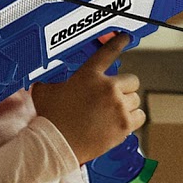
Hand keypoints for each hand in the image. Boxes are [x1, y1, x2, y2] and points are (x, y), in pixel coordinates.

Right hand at [31, 32, 144, 163]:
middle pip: (131, 80)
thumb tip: (43, 78)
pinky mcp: (124, 125)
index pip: (108, 52)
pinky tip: (121, 121)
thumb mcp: (44, 91)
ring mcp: (118, 106)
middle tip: (112, 97)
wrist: (57, 144)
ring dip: (127, 104)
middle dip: (123, 88)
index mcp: (89, 75)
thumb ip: (50, 80)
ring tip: (113, 112)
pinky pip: (139, 116)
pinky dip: (133, 119)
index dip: (119, 42)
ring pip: (135, 99)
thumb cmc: (50, 119)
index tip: (125, 38)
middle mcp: (107, 88)